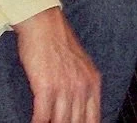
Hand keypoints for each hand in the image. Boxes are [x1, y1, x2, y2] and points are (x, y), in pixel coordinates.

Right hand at [13, 6, 100, 122]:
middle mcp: (82, 87)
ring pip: (60, 122)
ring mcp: (65, 87)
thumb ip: (84, 88)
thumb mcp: (81, 66)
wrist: (44, 24)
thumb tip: (80, 111)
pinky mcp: (46, 86)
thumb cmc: (59, 44)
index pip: (94, 118)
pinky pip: (42, 115)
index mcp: (93, 83)